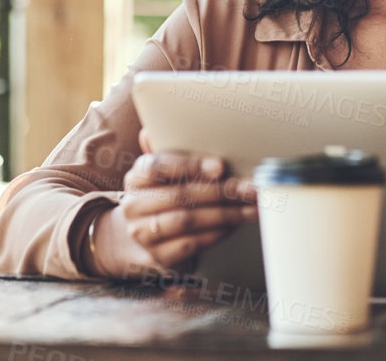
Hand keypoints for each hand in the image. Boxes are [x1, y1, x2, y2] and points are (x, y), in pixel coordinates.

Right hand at [88, 134, 257, 278]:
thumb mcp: (163, 172)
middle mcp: (134, 205)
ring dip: (225, 214)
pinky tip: (234, 225)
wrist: (141, 235)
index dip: (189, 166)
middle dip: (221, 191)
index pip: (158, 167)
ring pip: (188, 220)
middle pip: (180, 195)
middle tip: (250, 188)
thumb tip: (153, 129)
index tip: (220, 166)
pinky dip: (216, 233)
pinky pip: (191, 243)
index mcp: (136, 176)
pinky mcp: (158, 256)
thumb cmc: (162, 195)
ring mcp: (143, 233)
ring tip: (251, 208)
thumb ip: (167, 151)